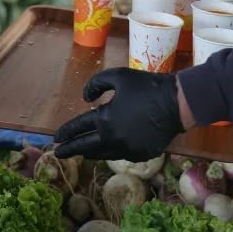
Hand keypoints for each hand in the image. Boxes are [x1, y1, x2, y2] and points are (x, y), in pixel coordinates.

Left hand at [54, 68, 183, 160]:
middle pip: (85, 147)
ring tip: (81, 152)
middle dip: (70, 150)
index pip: (78, 128)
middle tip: (58, 153)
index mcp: (104, 119)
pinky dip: (110, 152)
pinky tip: (107, 149)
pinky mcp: (140, 154)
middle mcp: (112, 138)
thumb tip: (86, 99)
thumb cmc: (146, 86)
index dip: (65, 132)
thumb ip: (96, 84)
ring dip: (89, 152)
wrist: (177, 103)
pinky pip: (119, 155)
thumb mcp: (118, 76)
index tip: (55, 137)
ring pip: (102, 154)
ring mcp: (127, 149)